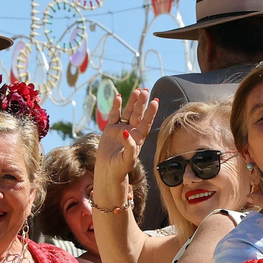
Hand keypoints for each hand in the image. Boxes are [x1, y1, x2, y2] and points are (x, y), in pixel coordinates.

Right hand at [94, 89, 158, 205]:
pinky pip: (114, 116)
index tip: (155, 102)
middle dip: (141, 103)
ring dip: (132, 102)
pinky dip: (116, 107)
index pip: (146, 123)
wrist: (108, 172)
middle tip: (144, 91)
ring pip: (128, 113)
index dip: (150, 113)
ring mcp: (121, 130)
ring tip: (136, 90)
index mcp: (138, 139)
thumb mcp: (127, 159)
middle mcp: (131, 132)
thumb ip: (129, 146)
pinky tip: (119, 97)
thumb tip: (127, 132)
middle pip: (138, 115)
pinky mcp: (110, 130)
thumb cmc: (120, 168)